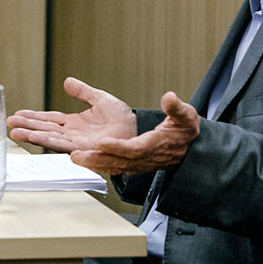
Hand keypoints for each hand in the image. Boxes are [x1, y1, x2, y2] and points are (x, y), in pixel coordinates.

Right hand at [7, 77, 137, 153]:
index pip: (49, 119)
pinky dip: (49, 142)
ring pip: (49, 138)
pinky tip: (37, 138)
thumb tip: (67, 81)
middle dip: (26, 126)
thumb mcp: (99, 99)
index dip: (33, 116)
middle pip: (44, 129)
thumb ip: (82, 91)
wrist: (136, 129)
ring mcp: (76, 143)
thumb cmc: (122, 118)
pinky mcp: (83, 149)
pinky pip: (63, 146)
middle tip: (9, 123)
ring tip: (15, 132)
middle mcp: (72, 134)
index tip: (17, 113)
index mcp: (74, 123)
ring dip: (32, 135)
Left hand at [70, 91, 200, 175]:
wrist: (188, 149)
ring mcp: (137, 163)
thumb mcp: (185, 116)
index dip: (117, 146)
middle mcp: (144, 158)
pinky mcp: (132, 164)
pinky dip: (98, 164)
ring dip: (93, 163)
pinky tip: (84, 160)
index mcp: (155, 145)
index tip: (101, 142)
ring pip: (112, 165)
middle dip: (96, 159)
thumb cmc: (184, 131)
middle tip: (76, 156)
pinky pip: (113, 166)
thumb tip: (169, 97)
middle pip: (117, 160)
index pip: (134, 148)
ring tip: (74, 159)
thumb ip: (176, 107)